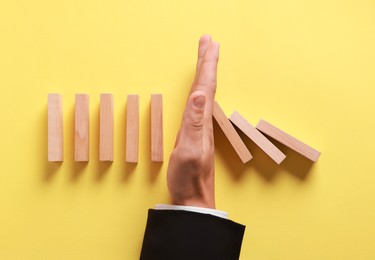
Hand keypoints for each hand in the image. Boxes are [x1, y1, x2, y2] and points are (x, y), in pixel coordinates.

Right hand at [167, 35, 218, 208]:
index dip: (207, 63)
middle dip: (207, 61)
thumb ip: (193, 123)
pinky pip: (197, 104)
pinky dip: (198, 90)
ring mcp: (199, 127)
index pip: (206, 86)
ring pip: (203, 93)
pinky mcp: (193, 133)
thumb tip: (199, 95)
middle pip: (207, 85)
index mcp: (202, 120)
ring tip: (205, 58)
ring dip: (204, 73)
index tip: (209, 43)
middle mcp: (203, 120)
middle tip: (208, 42)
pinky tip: (198, 90)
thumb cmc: (189, 177)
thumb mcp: (189, 151)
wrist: (192, 198)